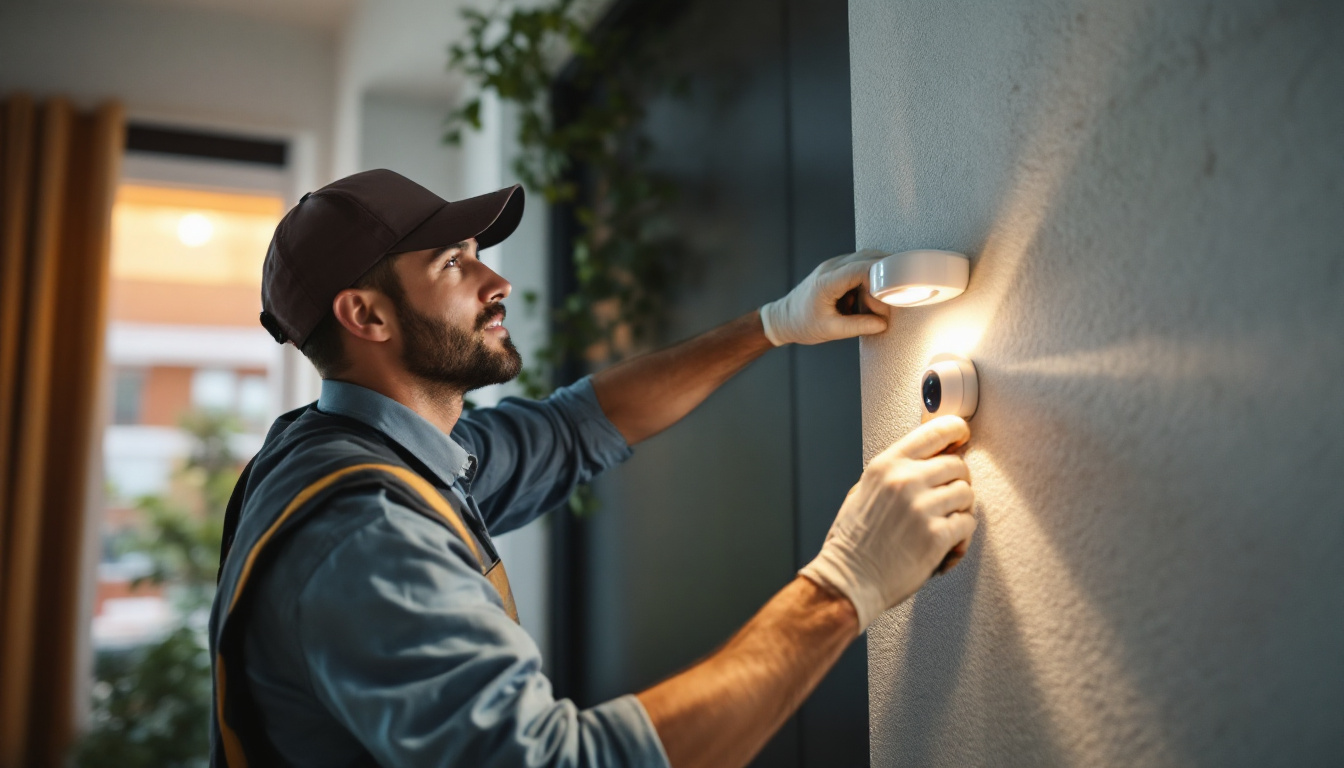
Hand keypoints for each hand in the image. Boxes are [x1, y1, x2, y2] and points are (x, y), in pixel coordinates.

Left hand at [759, 250, 889, 345]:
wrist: (783, 318)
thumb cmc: (802, 324)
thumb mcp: (830, 330)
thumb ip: (857, 326)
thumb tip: (883, 324)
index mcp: (826, 282)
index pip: (861, 268)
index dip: (881, 278)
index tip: (892, 294)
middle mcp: (831, 267)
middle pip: (869, 258)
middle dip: (885, 276)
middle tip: (891, 299)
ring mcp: (834, 265)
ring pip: (867, 260)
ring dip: (878, 277)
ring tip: (877, 301)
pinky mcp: (838, 269)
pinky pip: (861, 266)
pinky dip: (870, 279)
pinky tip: (866, 298)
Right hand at [799, 416, 975, 631]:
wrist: (848, 579)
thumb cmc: (853, 541)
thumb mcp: (863, 491)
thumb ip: (893, 473)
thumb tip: (927, 459)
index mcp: (886, 466)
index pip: (934, 431)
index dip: (956, 431)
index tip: (962, 437)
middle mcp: (905, 481)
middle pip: (958, 465)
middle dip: (958, 482)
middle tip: (948, 500)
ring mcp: (922, 507)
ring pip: (967, 494)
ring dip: (961, 511)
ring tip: (945, 525)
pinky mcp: (936, 536)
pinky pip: (967, 524)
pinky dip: (962, 537)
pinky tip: (946, 546)